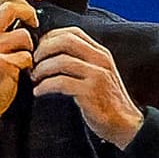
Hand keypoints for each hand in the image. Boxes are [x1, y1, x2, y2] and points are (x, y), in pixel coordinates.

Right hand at [0, 0, 37, 115]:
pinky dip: (29, 66)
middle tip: (36, 26)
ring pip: (24, 36)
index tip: (30, 17)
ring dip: (30, 49)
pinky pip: (27, 56)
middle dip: (29, 14)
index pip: (2, 2)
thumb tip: (27, 16)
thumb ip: (1, 32)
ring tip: (23, 61)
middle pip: (11, 8)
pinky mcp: (1, 64)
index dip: (21, 5)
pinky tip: (21, 74)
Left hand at [31, 27, 144, 148]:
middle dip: (43, 50)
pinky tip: (39, 91)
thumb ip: (83, 61)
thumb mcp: (99, 74)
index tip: (39, 50)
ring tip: (34, 79)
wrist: (125, 125)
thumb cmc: (107, 102)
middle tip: (33, 63)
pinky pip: (61, 83)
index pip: (72, 32)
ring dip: (42, 69)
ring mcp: (96, 75)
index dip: (50, 38)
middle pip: (65, 41)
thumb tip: (54, 54)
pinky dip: (45, 86)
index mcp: (100, 53)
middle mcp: (100, 60)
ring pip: (61, 61)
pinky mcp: (90, 92)